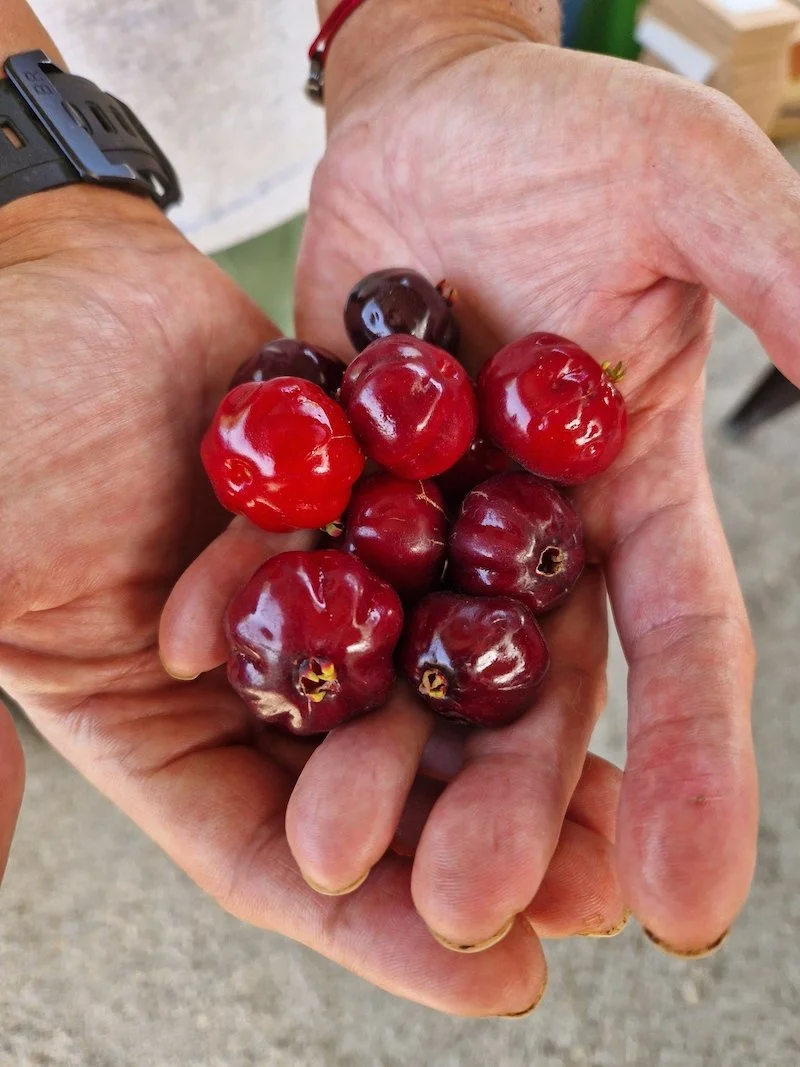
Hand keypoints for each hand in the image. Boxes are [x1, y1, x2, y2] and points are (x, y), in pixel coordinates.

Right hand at [0, 187, 624, 1017]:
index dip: (376, 929)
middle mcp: (258, 664)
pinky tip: (588, 639)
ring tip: (624, 809)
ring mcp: (323, 577)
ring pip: (434, 679)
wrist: (53, 280)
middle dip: (485, 843)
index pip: (270, 854)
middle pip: (381, 783)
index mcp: (163, 719)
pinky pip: (450, 556)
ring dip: (523, 743)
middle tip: (590, 896)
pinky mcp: (370, 492)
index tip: (493, 976)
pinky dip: (513, 596)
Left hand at [290, 24, 799, 955]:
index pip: (682, 643)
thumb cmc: (573, 134)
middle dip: (503, 803)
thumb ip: (779, 270)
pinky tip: (200, 650)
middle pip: (524, 687)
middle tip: (465, 906)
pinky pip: (281, 542)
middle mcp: (528, 525)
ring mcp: (421, 505)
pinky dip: (244, 591)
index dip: (698, 765)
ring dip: (362, 741)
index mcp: (629, 488)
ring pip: (396, 647)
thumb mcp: (692, 184)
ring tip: (328, 838)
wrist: (435, 109)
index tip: (692, 902)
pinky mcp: (323, 465)